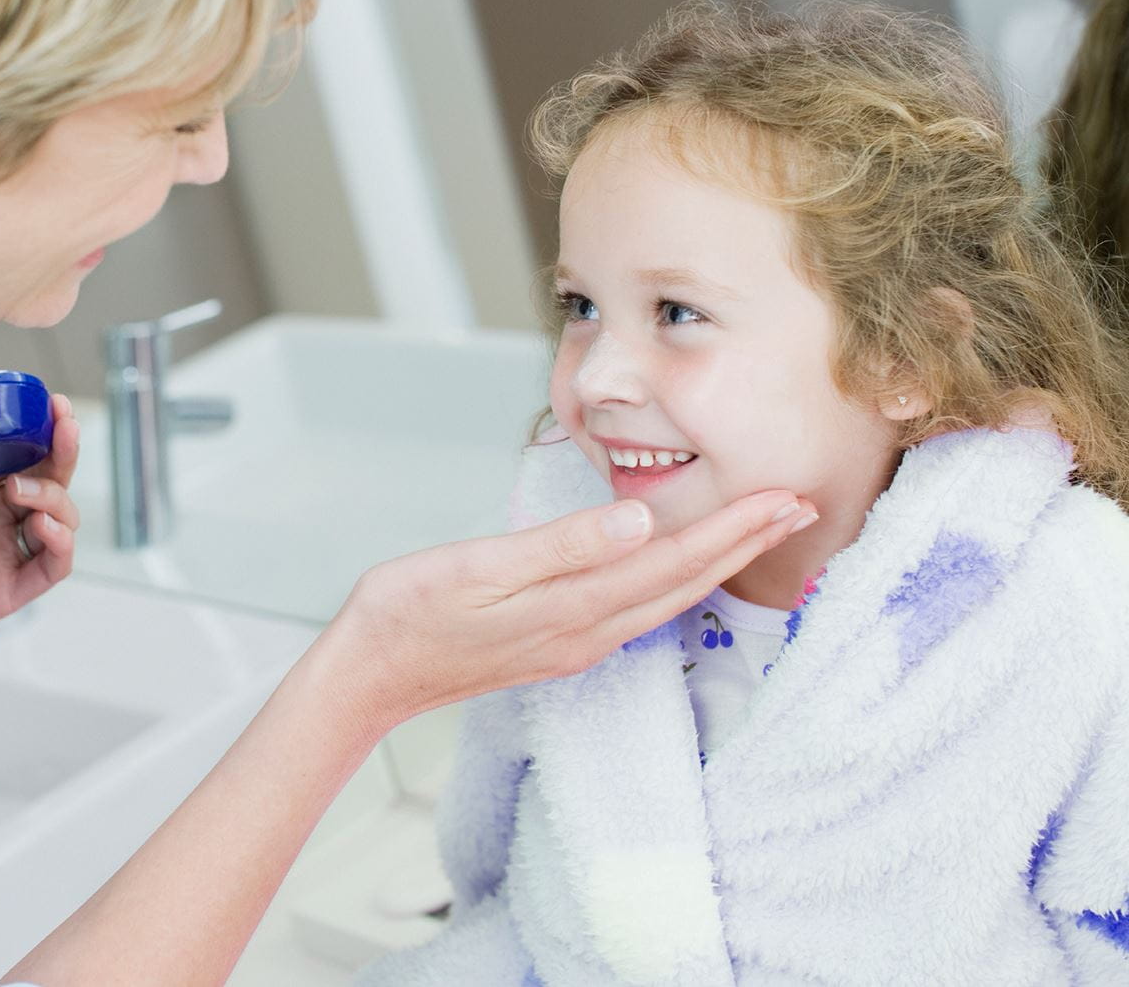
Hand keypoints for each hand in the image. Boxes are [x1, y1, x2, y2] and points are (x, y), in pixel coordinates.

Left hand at [0, 395, 81, 656]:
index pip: (18, 450)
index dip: (42, 428)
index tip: (51, 404)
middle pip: (48, 479)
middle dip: (63, 451)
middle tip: (62, 426)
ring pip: (59, 519)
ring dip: (55, 497)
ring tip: (19, 487)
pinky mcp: (1, 592)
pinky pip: (51, 568)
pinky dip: (62, 545)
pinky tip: (43, 525)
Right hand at [326, 490, 815, 729]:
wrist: (370, 673)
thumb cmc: (410, 611)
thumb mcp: (479, 568)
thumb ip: (562, 545)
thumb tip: (641, 519)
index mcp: (574, 608)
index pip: (674, 561)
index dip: (733, 529)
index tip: (784, 497)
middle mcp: (588, 631)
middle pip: (686, 583)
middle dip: (747, 544)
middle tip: (800, 506)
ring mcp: (576, 642)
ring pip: (668, 598)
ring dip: (721, 561)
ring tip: (761, 530)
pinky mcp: (559, 642)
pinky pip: (641, 608)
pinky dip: (680, 579)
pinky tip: (686, 566)